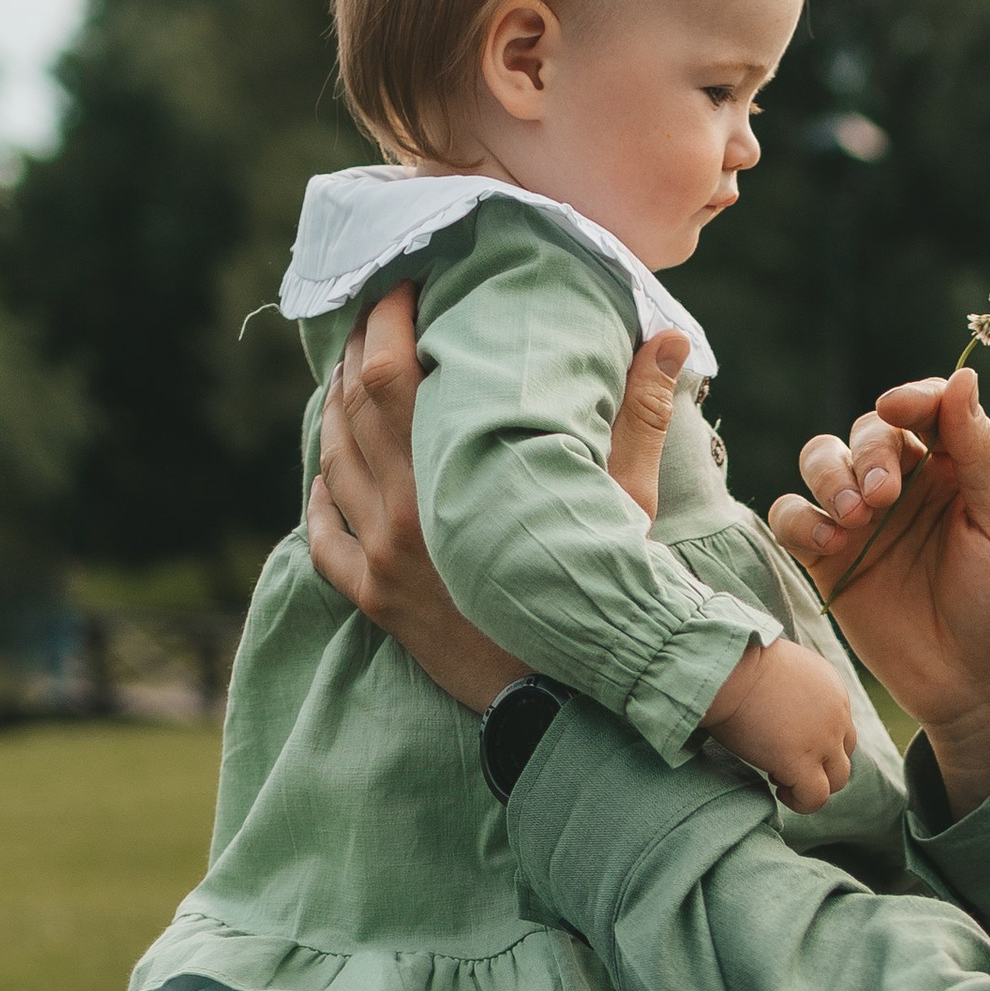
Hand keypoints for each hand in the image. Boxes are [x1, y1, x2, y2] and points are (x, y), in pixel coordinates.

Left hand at [307, 288, 693, 706]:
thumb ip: (638, 416)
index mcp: (456, 478)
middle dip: (355, 354)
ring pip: (331, 466)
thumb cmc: (603, 601)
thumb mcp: (627, 505)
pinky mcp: (376, 602)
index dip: (386, 321)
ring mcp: (383, 560)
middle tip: (369, 319)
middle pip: (351, 409)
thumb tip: (668, 338)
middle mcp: (404, 515)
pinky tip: (329, 477)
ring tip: (349, 381)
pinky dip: (321, 498)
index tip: (400, 286)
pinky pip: (323, 538)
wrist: (569, 704)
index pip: (392, 376)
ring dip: (334, 415)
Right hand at [699, 634, 857, 810]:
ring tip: (779, 779)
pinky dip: (801, 802)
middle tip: (780, 761)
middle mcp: (836, 715)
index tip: (783, 740)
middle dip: (817, 764)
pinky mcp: (801, 761)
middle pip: (843, 754)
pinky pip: (815, 798)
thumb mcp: (778, 668)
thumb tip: (776, 703)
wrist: (725, 665)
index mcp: (831, 689)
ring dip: (812, 785)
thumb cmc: (735, 663)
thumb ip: (790, 688)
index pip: (839, 727)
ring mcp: (823, 740)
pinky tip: (779, 790)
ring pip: (837, 779)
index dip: (815, 741)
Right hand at [767, 370, 989, 814]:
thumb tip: (964, 377)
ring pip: (820, 460)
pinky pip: (790, 516)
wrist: (975, 687)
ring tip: (854, 518)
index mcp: (954, 467)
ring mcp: (861, 520)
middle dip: (868, 453)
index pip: (924, 408)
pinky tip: (828, 545)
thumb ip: (981, 452)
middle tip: (882, 498)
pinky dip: (799, 518)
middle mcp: (905, 484)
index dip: (909, 398)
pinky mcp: (827, 559)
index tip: (897, 408)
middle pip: (866, 432)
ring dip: (829, 475)